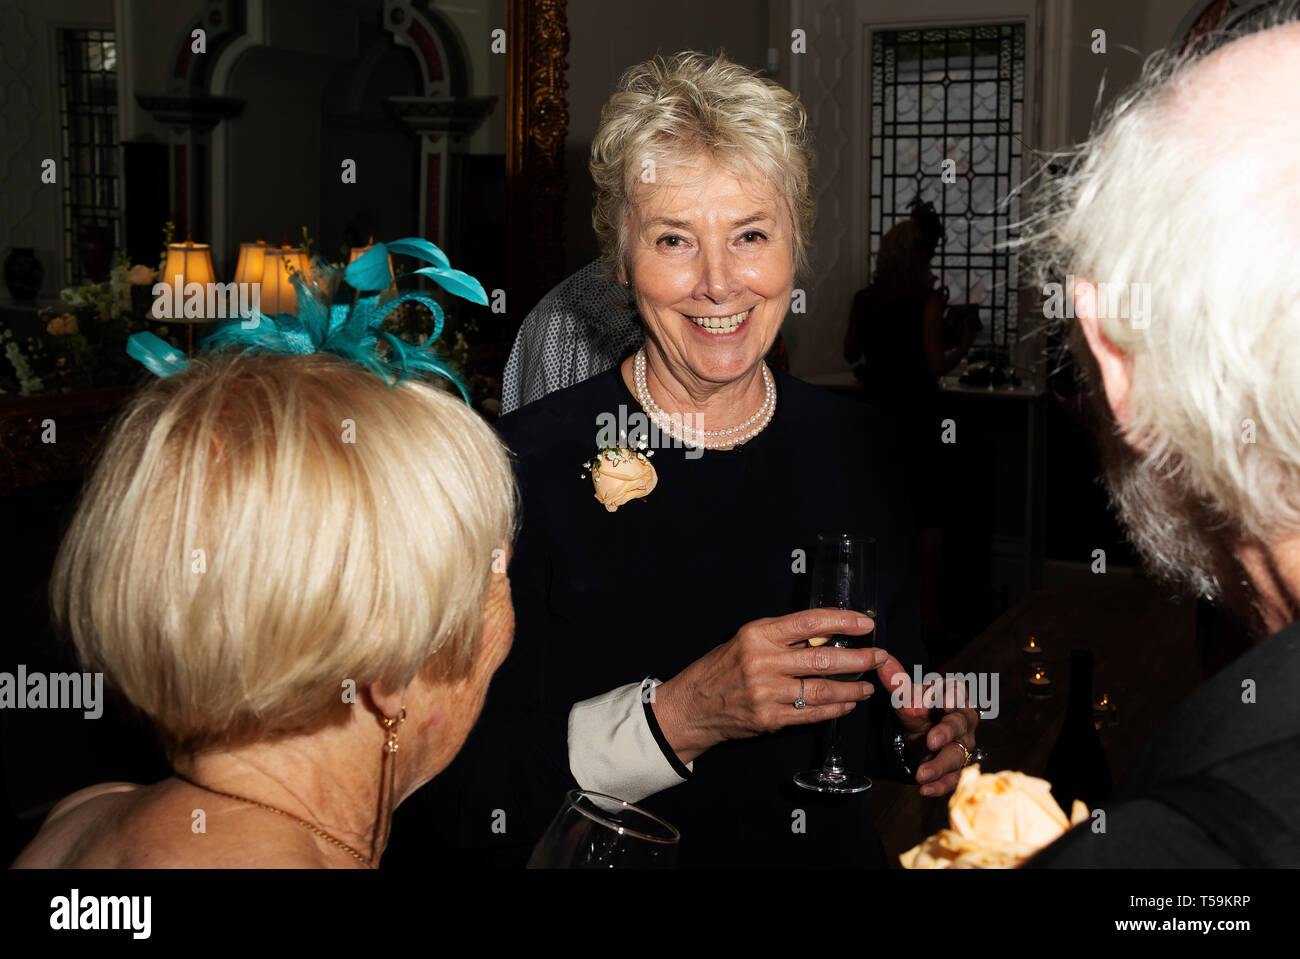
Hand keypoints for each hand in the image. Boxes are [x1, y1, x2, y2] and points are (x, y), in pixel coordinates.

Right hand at [652, 609, 885, 764]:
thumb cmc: (721, 668)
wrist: (692, 705)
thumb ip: (783, 638)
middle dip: (859, 658)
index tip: (866, 623)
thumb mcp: (746, 640)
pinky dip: (834, 710)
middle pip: (823, 658)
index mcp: (758, 634)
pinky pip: (811, 714)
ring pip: (822, 689)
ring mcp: (766, 692)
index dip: (842, 621)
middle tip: (880, 656)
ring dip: (852, 688)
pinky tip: (847, 705)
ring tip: (867, 686)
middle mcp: (762, 661)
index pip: (809, 622)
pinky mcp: (768, 718)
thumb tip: (827, 635)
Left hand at [874, 650, 979, 797]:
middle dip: (946, 733)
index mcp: (953, 695)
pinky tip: (925, 789)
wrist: (921, 731)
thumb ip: (896, 681)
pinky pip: (953, 778)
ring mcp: (962, 745)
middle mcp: (963, 720)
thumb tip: (882, 662)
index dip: (952, 697)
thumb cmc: (919, 706)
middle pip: (960, 725)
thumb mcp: (906, 696)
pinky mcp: (955, 767)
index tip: (945, 702)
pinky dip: (940, 785)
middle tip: (931, 741)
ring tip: (921, 774)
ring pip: (957, 755)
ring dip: (939, 766)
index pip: (956, 692)